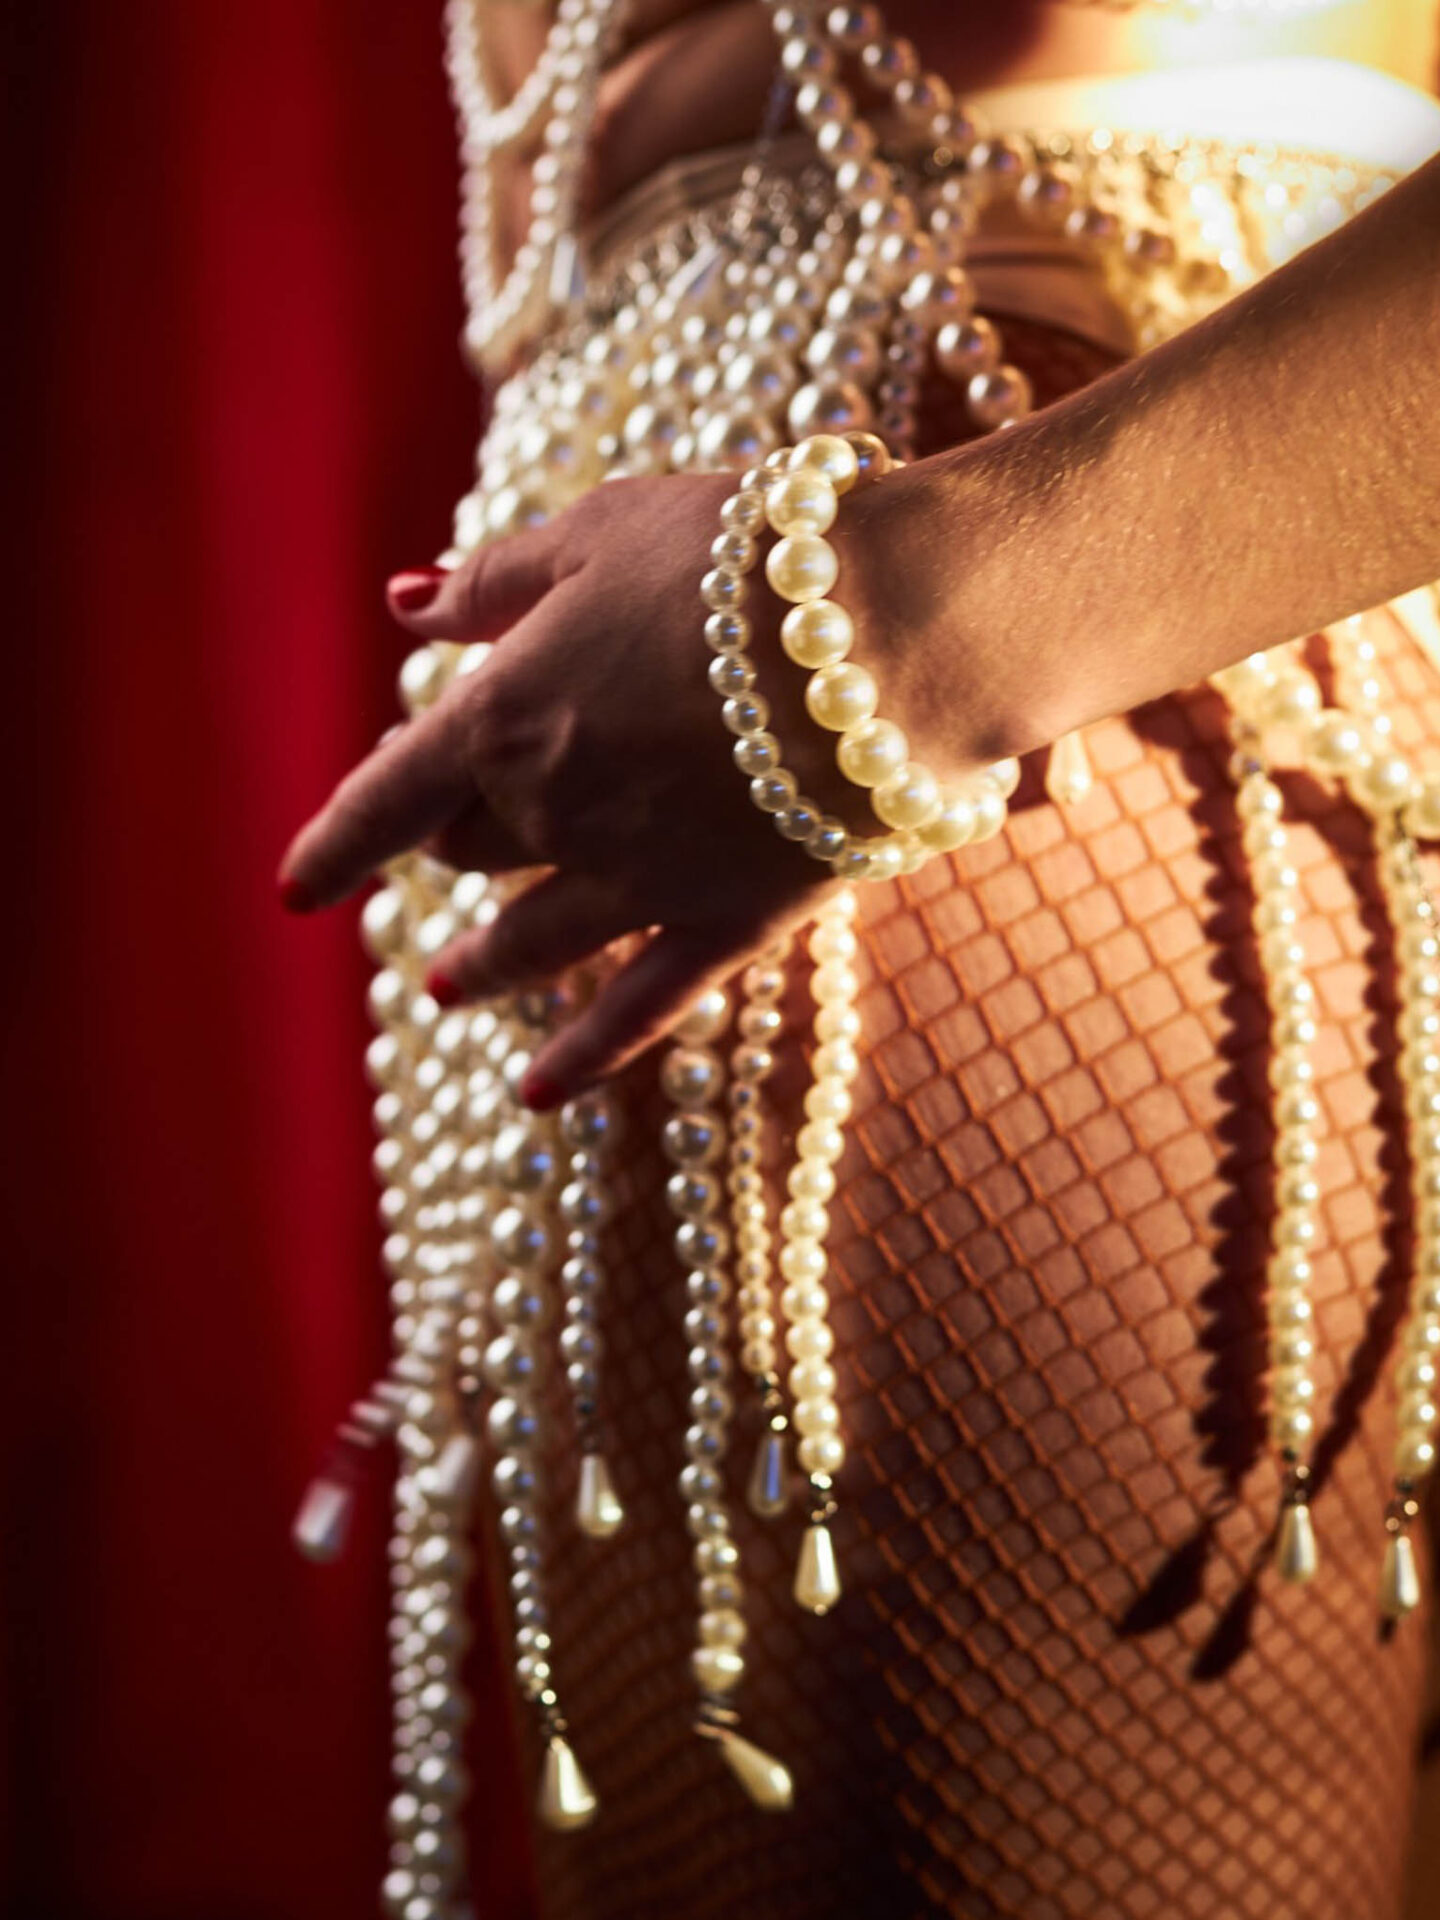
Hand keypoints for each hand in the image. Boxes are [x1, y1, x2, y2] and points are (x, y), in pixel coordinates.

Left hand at [280, 470, 876, 1103]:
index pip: (387, 799)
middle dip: (456, 837)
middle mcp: (552, 813)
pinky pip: (637, 1006)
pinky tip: (536, 1093)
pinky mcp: (724, 920)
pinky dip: (581, 1053)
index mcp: (505, 715)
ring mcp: (636, 881)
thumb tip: (402, 604)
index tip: (295, 890)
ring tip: (447, 986)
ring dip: (480, 963)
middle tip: (461, 829)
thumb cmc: (734, 555)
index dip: (335, 844)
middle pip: (471, 847)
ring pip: (529, 939)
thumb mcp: (596, 534)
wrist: (887, 625)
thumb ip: (491, 582)